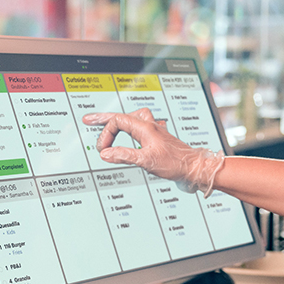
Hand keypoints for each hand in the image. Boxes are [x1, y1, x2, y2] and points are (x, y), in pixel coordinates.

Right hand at [82, 108, 224, 195]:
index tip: (102, 149)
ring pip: (133, 118)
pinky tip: (131, 136)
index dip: (105, 133)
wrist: (194, 168)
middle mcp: (149, 126)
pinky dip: (131, 129)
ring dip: (119, 121)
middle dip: (104, 118)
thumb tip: (105, 153)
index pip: (117, 122)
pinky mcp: (158, 139)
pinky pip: (141, 127)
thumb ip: (124, 155)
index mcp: (145, 127)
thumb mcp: (146, 160)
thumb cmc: (175, 163)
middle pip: (122, 116)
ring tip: (109, 125)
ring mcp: (154, 132)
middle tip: (89, 119)